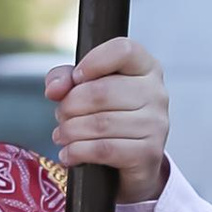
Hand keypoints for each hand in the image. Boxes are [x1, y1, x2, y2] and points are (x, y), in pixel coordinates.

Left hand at [45, 38, 168, 204]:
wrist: (132, 161)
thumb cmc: (109, 117)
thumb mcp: (87, 89)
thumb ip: (66, 77)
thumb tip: (55, 89)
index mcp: (146, 68)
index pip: (123, 50)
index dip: (92, 62)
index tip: (77, 78)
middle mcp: (157, 93)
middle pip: (102, 91)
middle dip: (70, 105)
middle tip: (62, 115)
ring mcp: (156, 124)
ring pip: (100, 123)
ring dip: (70, 131)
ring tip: (62, 135)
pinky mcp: (149, 153)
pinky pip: (104, 149)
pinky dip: (78, 151)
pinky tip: (69, 153)